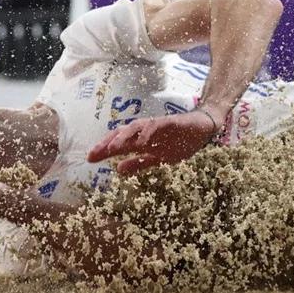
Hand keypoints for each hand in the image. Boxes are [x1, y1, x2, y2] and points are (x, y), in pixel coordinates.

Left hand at [87, 107, 225, 175]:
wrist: (203, 128)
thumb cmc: (181, 141)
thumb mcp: (159, 158)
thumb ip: (139, 163)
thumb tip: (118, 170)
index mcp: (142, 140)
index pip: (120, 143)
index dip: (104, 149)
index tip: (90, 159)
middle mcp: (146, 131)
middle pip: (123, 134)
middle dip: (108, 143)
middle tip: (93, 154)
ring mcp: (158, 126)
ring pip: (137, 127)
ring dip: (124, 136)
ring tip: (112, 147)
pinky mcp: (171, 122)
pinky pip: (157, 125)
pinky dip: (148, 132)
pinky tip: (141, 141)